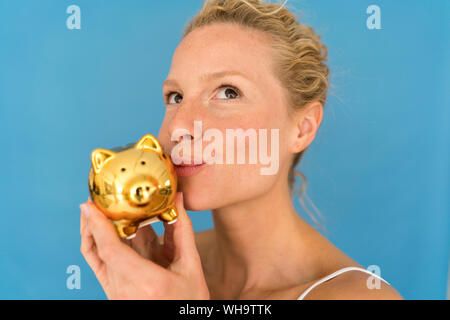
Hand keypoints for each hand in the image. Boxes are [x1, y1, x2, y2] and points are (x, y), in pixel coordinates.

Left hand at [79, 192, 209, 299]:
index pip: (111, 250)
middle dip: (96, 220)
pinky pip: (97, 266)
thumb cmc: (189, 300)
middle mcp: (126, 289)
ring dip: (93, 230)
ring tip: (93, 208)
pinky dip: (93, 246)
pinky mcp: (113, 293)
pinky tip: (93, 229)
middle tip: (95, 196)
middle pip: (102, 248)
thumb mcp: (191, 266)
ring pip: (97, 255)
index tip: (89, 204)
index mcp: (147, 281)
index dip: (98, 226)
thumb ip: (182, 230)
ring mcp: (116, 293)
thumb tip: (177, 198)